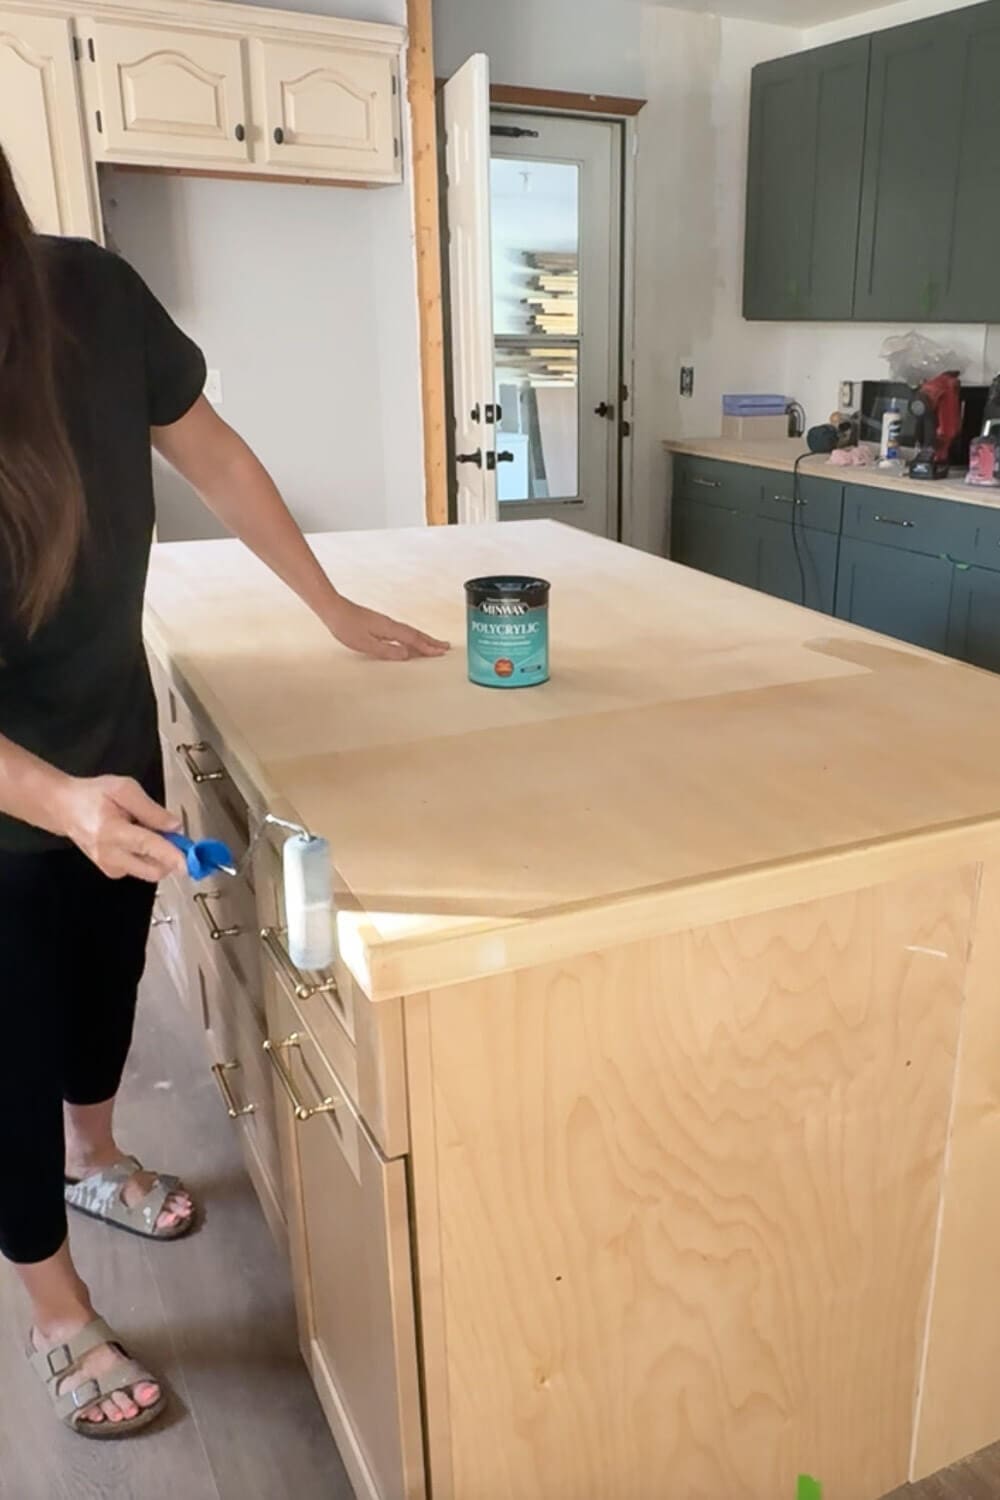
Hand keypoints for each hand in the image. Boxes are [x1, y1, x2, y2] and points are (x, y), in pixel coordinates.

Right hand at [54, 775, 187, 881]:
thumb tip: (175, 827)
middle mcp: (109, 855)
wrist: (64, 808)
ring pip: (149, 870)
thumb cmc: (92, 795)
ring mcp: (110, 867)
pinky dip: (146, 857)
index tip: (189, 864)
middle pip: (153, 869)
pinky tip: (135, 839)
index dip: (171, 855)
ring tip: (143, 830)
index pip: (147, 846)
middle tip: (169, 833)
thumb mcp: (124, 789)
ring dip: (157, 855)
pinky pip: (140, 869)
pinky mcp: (112, 872)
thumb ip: (151, 809)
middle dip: (170, 856)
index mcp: (111, 831)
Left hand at [326, 598, 448, 661]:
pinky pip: (401, 631)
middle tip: (445, 647)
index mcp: (389, 629)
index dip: (428, 647)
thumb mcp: (365, 644)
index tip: (441, 652)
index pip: (413, 639)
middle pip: (415, 634)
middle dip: (430, 641)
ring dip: (422, 638)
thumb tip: (406, 654)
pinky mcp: (379, 623)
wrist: (333, 608)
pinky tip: (408, 640)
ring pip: (409, 632)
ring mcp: (385, 623)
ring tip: (432, 644)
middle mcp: (390, 624)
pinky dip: (410, 636)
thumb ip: (387, 650)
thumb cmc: (346, 626)